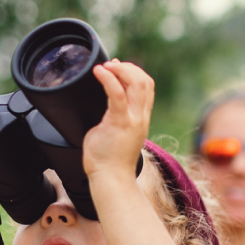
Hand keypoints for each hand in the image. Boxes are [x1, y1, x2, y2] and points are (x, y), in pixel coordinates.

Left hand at [82, 60, 154, 178]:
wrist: (110, 178)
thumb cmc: (108, 159)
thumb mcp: (115, 131)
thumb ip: (114, 116)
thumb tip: (103, 106)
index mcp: (141, 118)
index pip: (147, 87)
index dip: (133, 72)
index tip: (116, 68)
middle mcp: (141, 117)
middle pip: (145, 81)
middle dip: (128, 68)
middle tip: (110, 66)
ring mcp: (133, 120)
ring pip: (137, 83)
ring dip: (120, 70)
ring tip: (104, 67)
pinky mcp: (119, 123)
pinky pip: (116, 94)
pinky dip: (108, 79)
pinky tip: (98, 72)